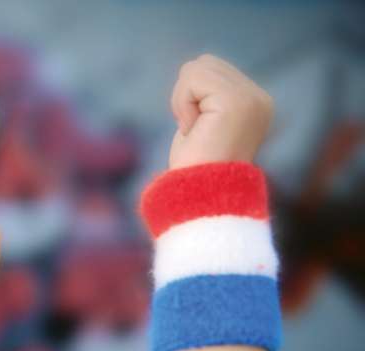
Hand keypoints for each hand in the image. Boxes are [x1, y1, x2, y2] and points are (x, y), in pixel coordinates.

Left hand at [168, 54, 273, 169]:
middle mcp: (260, 98)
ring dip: (182, 100)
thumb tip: (193, 65)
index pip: (212, 69)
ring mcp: (251, 99)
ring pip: (197, 67)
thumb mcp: (202, 123)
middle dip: (185, 95)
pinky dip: (181, 102)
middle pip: (204, 63)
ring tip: (194, 129)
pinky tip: (192, 128)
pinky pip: (192, 78)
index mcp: (255, 103)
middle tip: (193, 129)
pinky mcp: (236, 102)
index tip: (197, 130)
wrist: (199, 196)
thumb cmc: (194, 167)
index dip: (190, 97)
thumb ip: (206, 95)